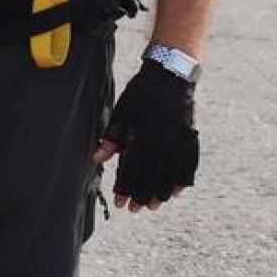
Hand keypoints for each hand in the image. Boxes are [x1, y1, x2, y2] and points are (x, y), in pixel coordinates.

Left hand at [93, 60, 198, 211]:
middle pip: (152, 180)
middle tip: (134, 209)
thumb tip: (96, 159)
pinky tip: (176, 193)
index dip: (125, 189)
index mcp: (143, 139)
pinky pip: (189, 169)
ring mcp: (180, 145)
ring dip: (161, 195)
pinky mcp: (191, 141)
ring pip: (171, 179)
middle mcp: (164, 146)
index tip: (119, 203)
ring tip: (152, 206)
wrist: (169, 78)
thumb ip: (110, 139)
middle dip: (141, 197)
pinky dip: (182, 183)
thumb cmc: (139, 95)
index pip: (133, 172)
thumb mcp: (120, 113)